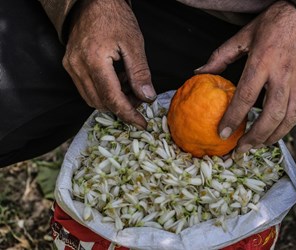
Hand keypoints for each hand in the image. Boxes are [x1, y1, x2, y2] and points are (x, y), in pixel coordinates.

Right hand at [63, 0, 155, 128]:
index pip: (111, 98)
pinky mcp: (70, 65)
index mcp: (93, 60)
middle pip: (100, 102)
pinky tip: (118, 81)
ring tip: (131, 87)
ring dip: (113, 101)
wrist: (93, 1)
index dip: (128, 114)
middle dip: (122, 107)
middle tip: (140, 98)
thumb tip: (147, 97)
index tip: (141, 123)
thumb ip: (140, 73)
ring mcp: (71, 66)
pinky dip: (104, 92)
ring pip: (92, 98)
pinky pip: (86, 88)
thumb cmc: (115, 17)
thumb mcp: (133, 44)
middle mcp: (77, 66)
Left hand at [195, 1, 295, 150]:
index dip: (233, 118)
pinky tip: (274, 135)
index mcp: (263, 61)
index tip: (222, 133)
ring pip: (286, 120)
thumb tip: (201, 72)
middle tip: (239, 150)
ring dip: (270, 138)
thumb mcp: (245, 34)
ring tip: (255, 147)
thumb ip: (221, 56)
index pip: (245, 97)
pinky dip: (286, 129)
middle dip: (253, 138)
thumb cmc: (278, 23)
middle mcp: (282, 76)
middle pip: (269, 116)